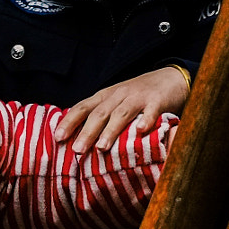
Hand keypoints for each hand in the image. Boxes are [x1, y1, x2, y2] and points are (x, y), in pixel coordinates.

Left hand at [57, 66, 189, 150]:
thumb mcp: (116, 101)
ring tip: (102, 148)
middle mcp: (119, 95)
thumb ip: (101, 116)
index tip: (57, 137)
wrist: (171, 77)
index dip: (69, 121)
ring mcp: (138, 97)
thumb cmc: (139, 95)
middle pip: (99, 113)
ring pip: (121, 113)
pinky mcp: (158, 101)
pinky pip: (151, 112)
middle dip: (87, 132)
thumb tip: (77, 140)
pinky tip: (141, 132)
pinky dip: (146, 121)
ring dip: (111, 130)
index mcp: (105, 96)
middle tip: (77, 150)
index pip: (83, 107)